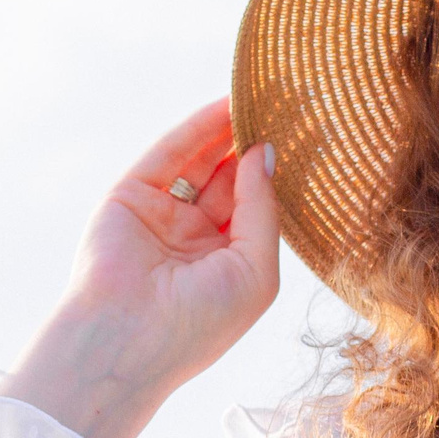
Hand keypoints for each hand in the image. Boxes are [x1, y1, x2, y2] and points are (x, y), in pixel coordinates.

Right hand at [0, 100, 280, 437]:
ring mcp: (161, 216)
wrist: (126, 342)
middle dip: (257, 146)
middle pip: (231, 179)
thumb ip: (263, 209)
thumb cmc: (199, 324)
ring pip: (201, 161)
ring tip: (266, 95)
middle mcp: (194, 240)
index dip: (279, 177)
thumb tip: (264, 153)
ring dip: (230, 129)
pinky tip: (226, 105)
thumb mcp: (255, 270)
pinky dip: (197, 128)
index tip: (312, 140)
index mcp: (227, 266)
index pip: (257, 210)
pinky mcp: (130, 196)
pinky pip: (169, 154)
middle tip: (292, 106)